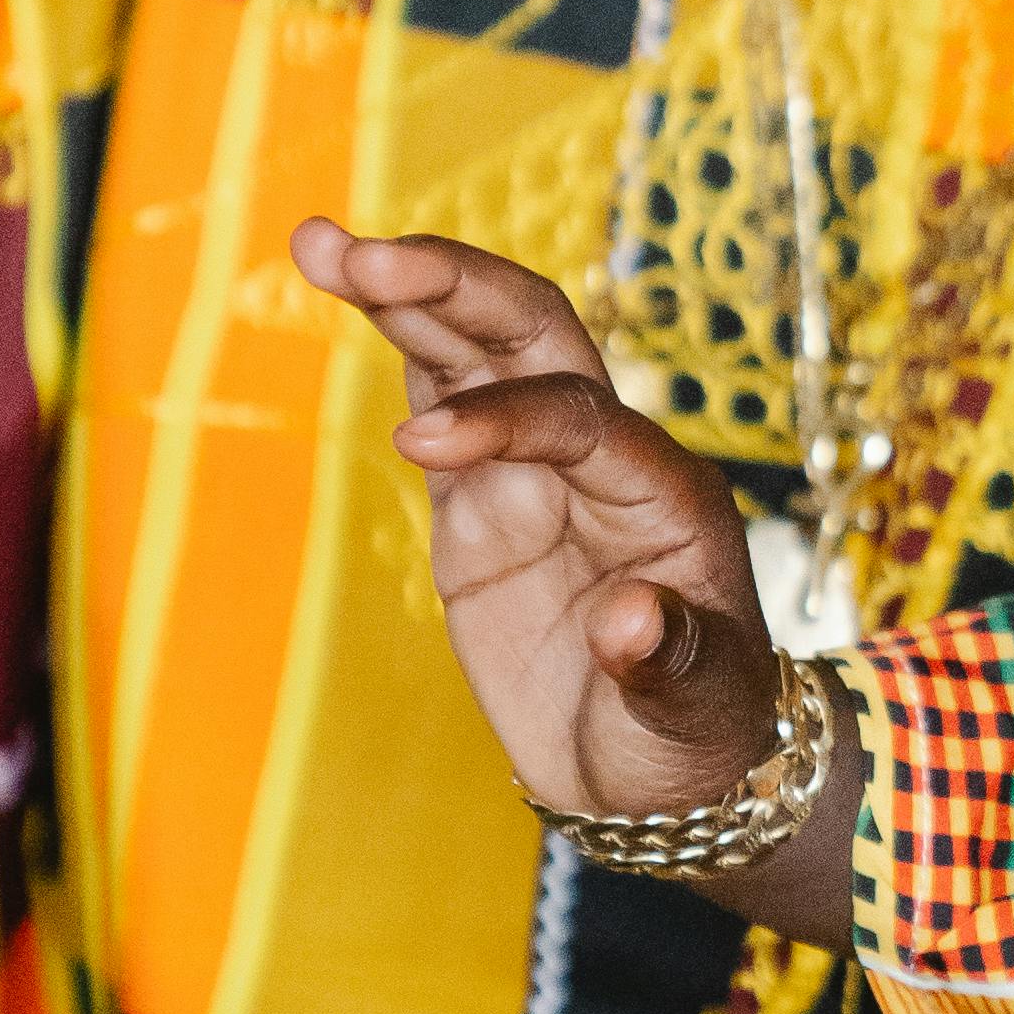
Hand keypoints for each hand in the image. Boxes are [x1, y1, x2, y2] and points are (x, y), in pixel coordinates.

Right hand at [296, 224, 788, 822]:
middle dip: (453, 285)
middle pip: (533, 336)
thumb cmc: (693, 737)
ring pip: (477, 352)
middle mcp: (604, 460)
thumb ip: (667, 662)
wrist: (660, 772)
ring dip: (408, 292)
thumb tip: (631, 621)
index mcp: (663, 494)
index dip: (504, 418)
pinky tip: (348, 291)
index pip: (580, 420)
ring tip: (318, 242)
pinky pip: (444, 402)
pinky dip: (400, 347)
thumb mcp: (694, 711)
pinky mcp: (485, 502)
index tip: (415, 444)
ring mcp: (539, 473)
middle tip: (362, 256)